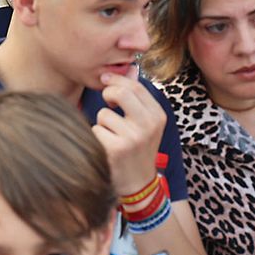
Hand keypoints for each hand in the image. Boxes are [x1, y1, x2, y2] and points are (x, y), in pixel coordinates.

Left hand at [92, 70, 167, 195]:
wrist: (138, 184)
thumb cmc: (138, 149)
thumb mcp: (146, 123)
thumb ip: (138, 98)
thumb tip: (131, 69)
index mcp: (158, 116)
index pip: (136, 86)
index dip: (117, 79)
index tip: (106, 78)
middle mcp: (148, 126)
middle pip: (120, 93)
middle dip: (108, 93)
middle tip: (108, 104)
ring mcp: (132, 138)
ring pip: (104, 114)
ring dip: (102, 124)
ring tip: (112, 136)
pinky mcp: (116, 150)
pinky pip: (96, 130)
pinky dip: (97, 137)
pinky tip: (107, 148)